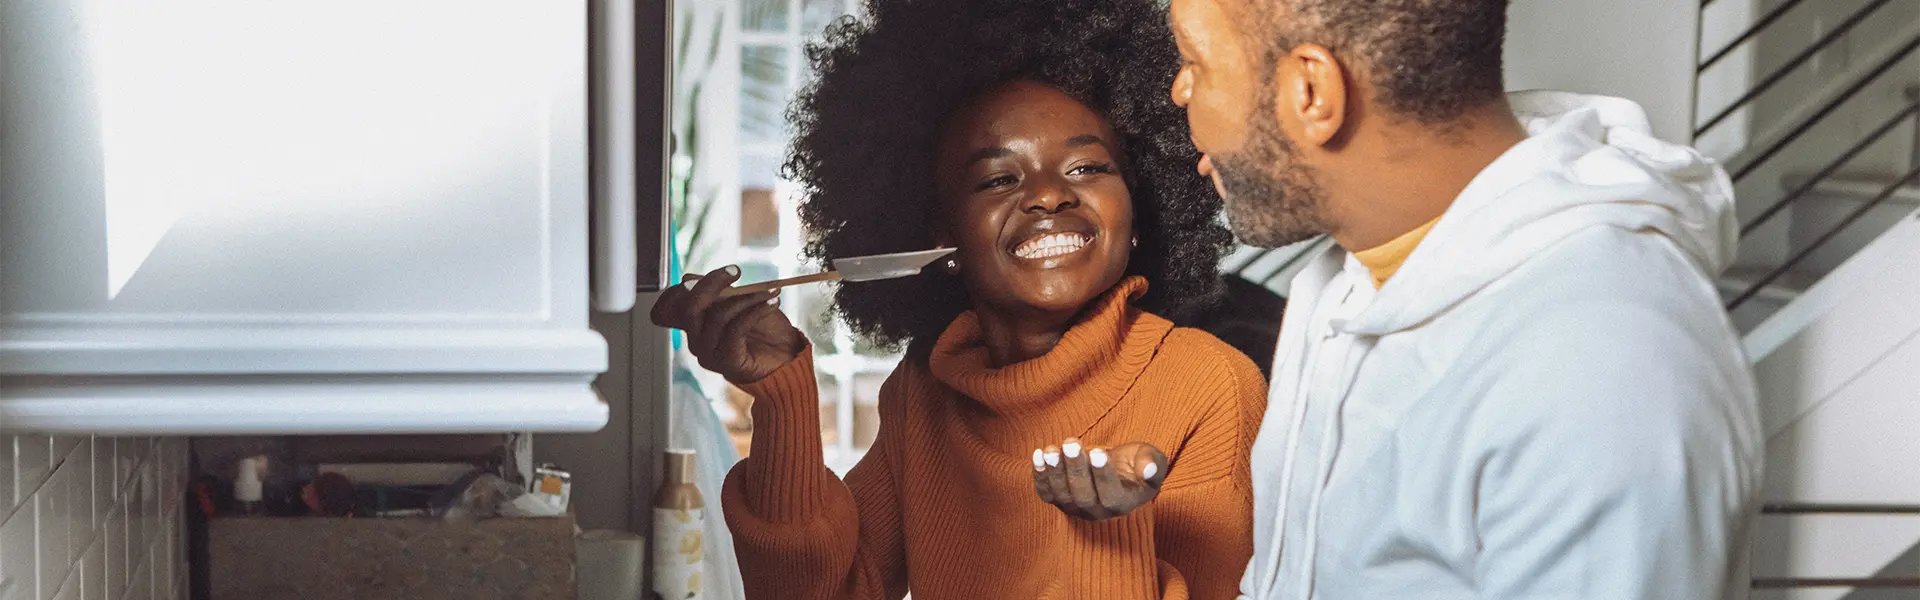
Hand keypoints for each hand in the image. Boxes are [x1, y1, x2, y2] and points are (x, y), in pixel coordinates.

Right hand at [649, 265, 807, 382]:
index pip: (667, 308)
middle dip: (712, 283)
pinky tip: (772, 303)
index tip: (724, 272)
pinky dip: (756, 311)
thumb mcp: (738, 302)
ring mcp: (710, 354)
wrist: (787, 357)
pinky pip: (735, 330)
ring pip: (717, 316)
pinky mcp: (727, 363)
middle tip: (736, 271)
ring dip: (747, 297)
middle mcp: (696, 341)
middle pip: (689, 308)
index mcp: (694, 325)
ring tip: (769, 292)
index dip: (687, 286)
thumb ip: (715, 291)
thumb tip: (689, 278)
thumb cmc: (764, 330)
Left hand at [1032, 438, 1167, 520]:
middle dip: (1076, 469)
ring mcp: (1075, 508)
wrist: (1114, 469)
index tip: (1099, 452)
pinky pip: (1046, 493)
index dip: (1103, 476)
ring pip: (1062, 495)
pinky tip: (1039, 454)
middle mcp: (1097, 512)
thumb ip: (1153, 463)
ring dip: (1055, 472)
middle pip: (1083, 496)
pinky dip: (1040, 476)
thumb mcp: (1152, 459)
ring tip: (1052, 449)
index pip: (1111, 496)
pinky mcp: (1058, 500)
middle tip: (1072, 443)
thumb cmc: (1135, 463)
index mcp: (1123, 504)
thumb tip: (1149, 469)